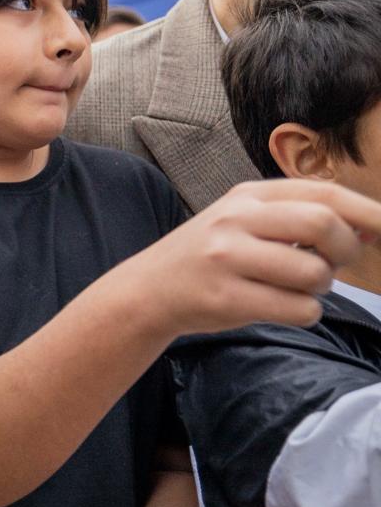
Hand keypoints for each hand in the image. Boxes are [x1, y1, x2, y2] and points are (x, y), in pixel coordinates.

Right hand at [119, 179, 380, 336]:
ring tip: (294, 288)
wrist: (149, 289)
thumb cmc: (211, 256)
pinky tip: (279, 306)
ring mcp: (228, 257)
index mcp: (247, 195)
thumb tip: (370, 228)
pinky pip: (299, 309)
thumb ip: (298, 217)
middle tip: (336, 266)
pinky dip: (304, 312)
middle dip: (346, 250)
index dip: (368, 211)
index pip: (324, 193)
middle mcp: (236, 219)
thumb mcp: (244, 220)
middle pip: (323, 224)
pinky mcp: (227, 297)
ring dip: (319, 288)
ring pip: (314, 273)